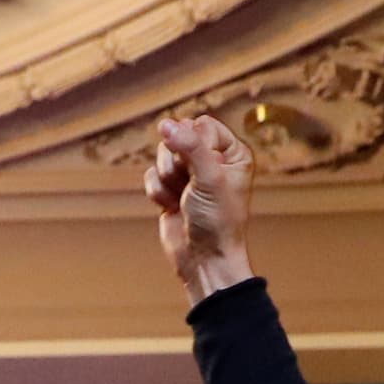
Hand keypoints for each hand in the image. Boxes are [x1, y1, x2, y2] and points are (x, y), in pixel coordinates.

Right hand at [144, 113, 254, 300]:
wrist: (204, 260)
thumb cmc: (217, 222)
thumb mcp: (209, 178)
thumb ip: (189, 146)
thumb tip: (165, 124)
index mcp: (232, 153)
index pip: (202, 125)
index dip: (194, 144)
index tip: (202, 170)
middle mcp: (212, 160)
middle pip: (179, 136)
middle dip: (178, 162)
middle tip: (190, 186)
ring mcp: (190, 175)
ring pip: (163, 155)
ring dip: (168, 178)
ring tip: (182, 199)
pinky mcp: (170, 189)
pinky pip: (152, 175)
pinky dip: (158, 192)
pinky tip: (172, 207)